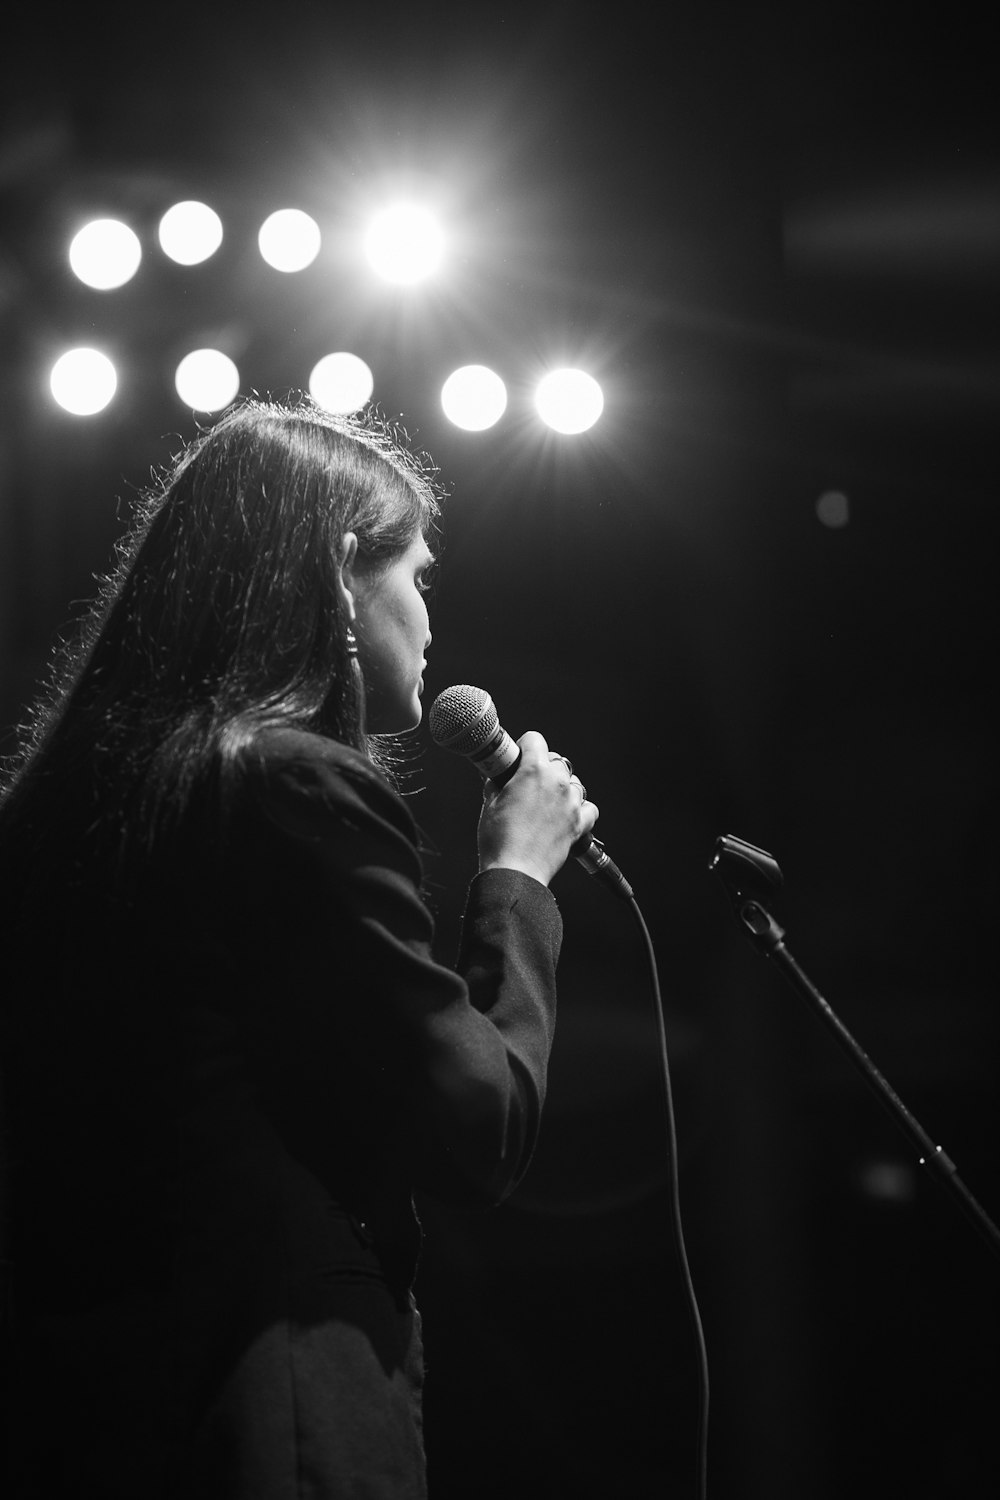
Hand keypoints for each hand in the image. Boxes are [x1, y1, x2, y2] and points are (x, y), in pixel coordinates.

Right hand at [476, 731, 598, 886]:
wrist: (515, 871)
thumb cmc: (499, 839)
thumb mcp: (490, 803)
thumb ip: (497, 782)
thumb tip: (498, 776)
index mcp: (533, 771)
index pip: (535, 740)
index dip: (525, 747)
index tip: (520, 757)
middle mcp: (557, 782)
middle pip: (557, 760)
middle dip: (544, 767)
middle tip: (529, 783)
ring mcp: (571, 803)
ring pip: (574, 782)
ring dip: (562, 787)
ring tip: (547, 802)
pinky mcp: (579, 823)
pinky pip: (589, 807)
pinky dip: (580, 808)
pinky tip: (566, 814)